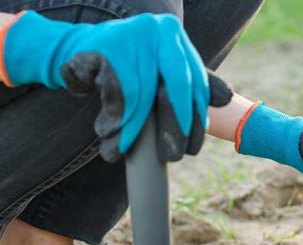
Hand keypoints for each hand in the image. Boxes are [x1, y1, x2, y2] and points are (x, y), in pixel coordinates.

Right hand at [0, 11, 230, 161]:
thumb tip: (228, 97)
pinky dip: (113, 119)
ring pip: (142, 97)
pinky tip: (107, 134)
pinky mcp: (105, 46)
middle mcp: (158, 30)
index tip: (191, 149)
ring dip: (131, 131)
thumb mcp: (158, 72)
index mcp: (176, 37)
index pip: (195, 84)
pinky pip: (116, 93)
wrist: (74, 50)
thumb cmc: (124, 68)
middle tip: (170, 157)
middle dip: (173, 128)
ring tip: (120, 152)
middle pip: (174, 90)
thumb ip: (189, 82)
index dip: (196, 120)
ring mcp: (132, 34)